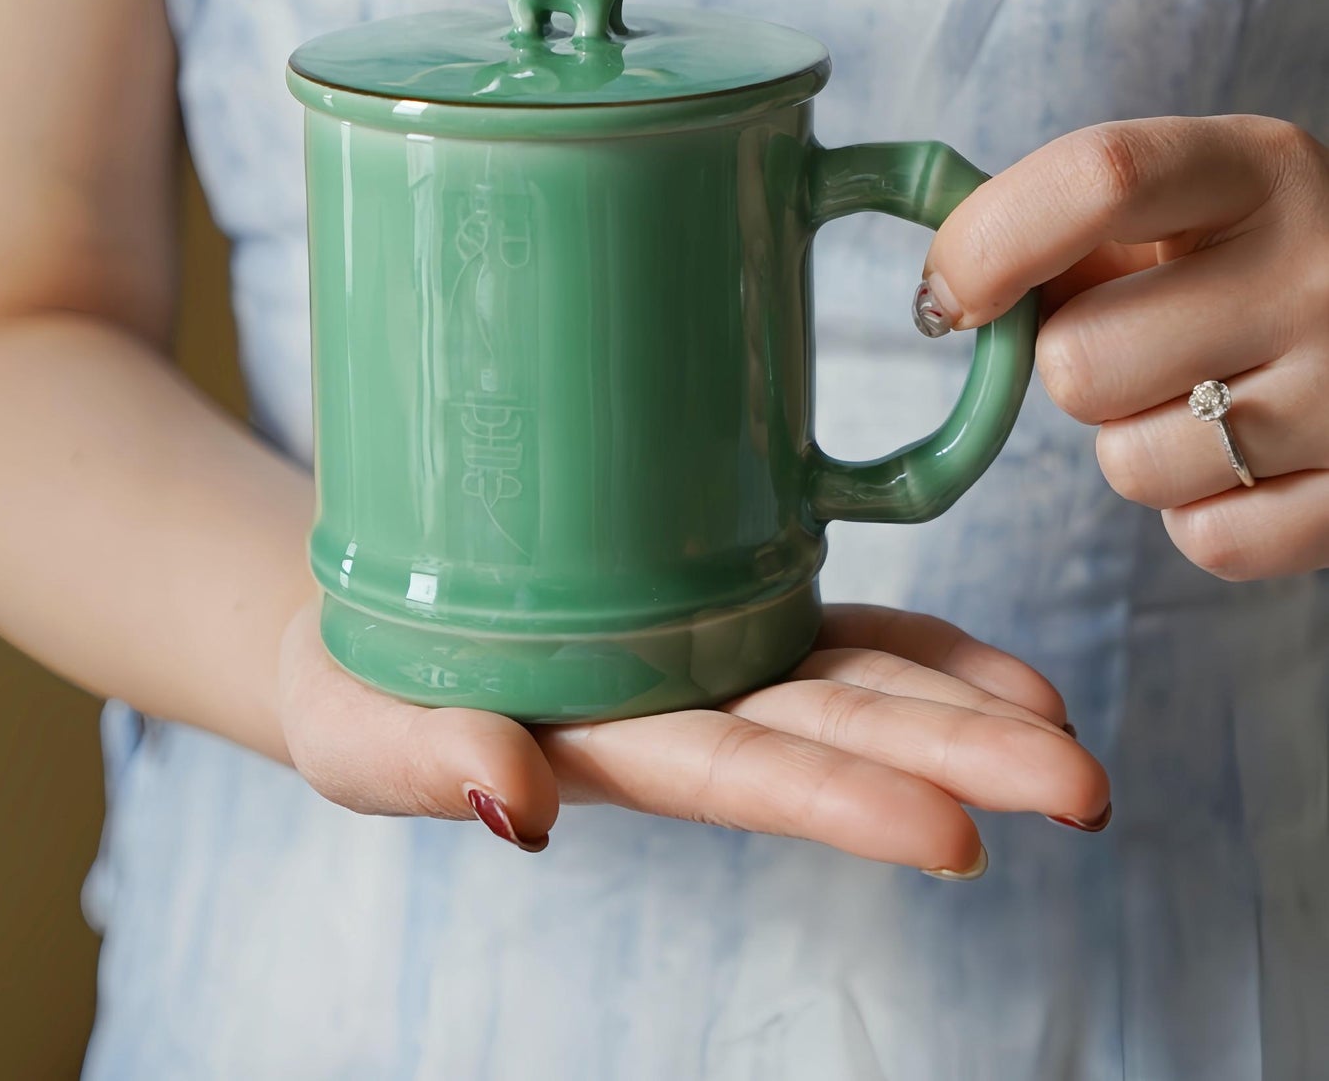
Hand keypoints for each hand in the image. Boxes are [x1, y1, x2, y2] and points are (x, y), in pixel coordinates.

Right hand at [280, 601, 1108, 870]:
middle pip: (832, 736)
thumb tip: (509, 803)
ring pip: (853, 682)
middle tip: (1081, 791)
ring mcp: (710, 655)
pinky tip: (998, 670)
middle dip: (955, 763)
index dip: (842, 805)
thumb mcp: (360, 733)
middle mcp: (683, 712)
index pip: (740, 782)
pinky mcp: (716, 598)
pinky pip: (836, 629)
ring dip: (961, 709)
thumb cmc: (357, 686)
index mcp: (608, 751)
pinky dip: (920, 648)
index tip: (953, 839)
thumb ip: (429, 763)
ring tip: (1061, 729)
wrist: (371, 618)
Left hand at [919, 114, 1328, 579]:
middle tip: (1138, 347)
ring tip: (1205, 399)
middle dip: (1072, 368)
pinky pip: (1206, 540)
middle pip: (1077, 362)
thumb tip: (944, 294)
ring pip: (1129, 465)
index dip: (987, 246)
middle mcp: (1321, 270)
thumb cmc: (1247, 265)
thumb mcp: (1181, 209)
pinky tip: (1249, 460)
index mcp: (1260, 170)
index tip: (945, 299)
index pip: (1098, 180)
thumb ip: (1062, 228)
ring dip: (1136, 444)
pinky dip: (1204, 515)